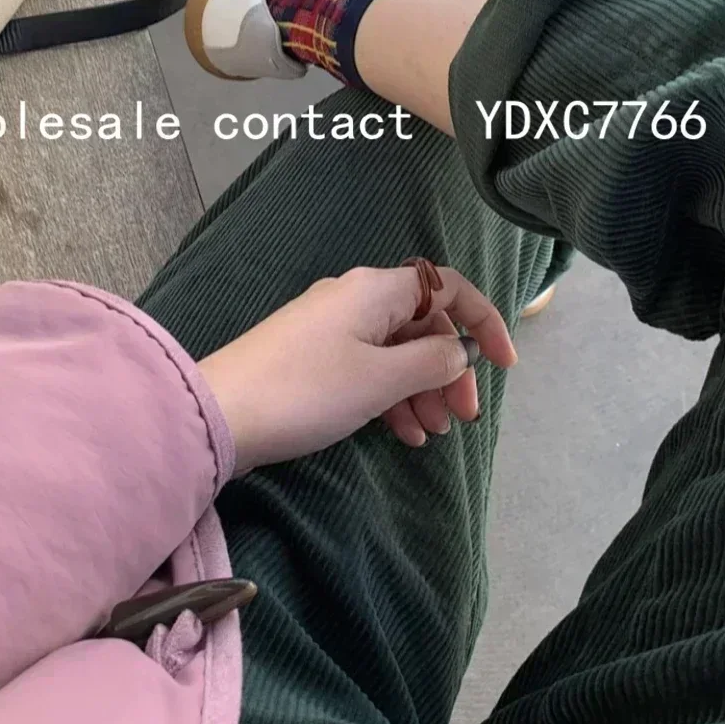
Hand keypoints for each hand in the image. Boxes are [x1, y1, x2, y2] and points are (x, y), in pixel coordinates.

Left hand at [197, 265, 516, 473]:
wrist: (220, 413)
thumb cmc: (307, 390)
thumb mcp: (381, 379)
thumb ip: (431, 362)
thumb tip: (455, 350)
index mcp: (377, 289)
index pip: (449, 288)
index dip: (483, 322)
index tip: (504, 367)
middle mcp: (356, 298)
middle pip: (423, 324)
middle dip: (449, 370)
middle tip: (463, 419)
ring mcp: (331, 327)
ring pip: (396, 350)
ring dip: (421, 390)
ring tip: (431, 435)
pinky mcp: (311, 357)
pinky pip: (368, 368)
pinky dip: (390, 397)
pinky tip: (401, 435)